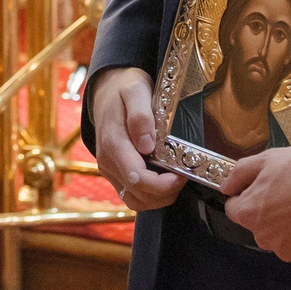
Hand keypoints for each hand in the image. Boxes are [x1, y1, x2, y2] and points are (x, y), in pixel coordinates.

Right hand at [89, 68, 184, 210]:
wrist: (106, 91)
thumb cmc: (124, 88)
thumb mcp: (134, 90)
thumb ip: (140, 116)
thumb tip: (147, 146)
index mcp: (113, 143)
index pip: (137, 178)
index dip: (162, 184)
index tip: (182, 174)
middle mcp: (108, 162)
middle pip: (138, 194)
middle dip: (165, 192)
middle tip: (184, 176)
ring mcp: (109, 169)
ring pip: (134, 201)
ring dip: (158, 199)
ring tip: (175, 181)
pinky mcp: (114, 173)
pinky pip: (132, 195)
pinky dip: (150, 196)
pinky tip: (164, 182)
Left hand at [221, 143, 290, 270]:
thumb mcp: (266, 159)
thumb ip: (239, 174)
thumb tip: (225, 187)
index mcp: (249, 214)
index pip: (235, 210)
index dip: (248, 196)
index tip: (265, 189)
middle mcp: (265, 238)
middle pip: (261, 227)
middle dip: (271, 214)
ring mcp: (289, 253)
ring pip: (284, 241)